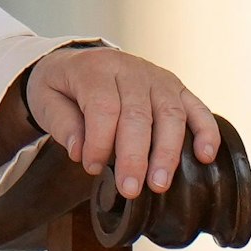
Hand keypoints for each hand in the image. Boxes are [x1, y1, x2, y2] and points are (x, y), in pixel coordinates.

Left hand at [24, 46, 220, 198]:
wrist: (77, 61)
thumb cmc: (62, 86)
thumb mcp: (45, 98)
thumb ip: (61, 123)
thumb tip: (80, 151)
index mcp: (94, 69)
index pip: (103, 107)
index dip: (99, 141)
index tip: (91, 168)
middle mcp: (130, 69)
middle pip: (138, 114)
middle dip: (134, 156)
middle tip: (130, 189)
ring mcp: (157, 77)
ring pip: (169, 114)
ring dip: (167, 152)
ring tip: (159, 185)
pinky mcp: (176, 88)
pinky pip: (197, 107)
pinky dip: (206, 131)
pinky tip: (205, 157)